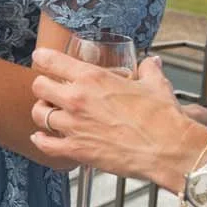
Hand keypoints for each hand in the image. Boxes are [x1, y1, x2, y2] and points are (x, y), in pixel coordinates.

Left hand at [29, 52, 206, 191]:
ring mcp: (74, 125)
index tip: (41, 57)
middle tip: (50, 90)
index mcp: (93, 78)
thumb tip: (152, 62)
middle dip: (42, 87)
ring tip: (49, 114)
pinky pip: (45, 145)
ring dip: (42, 113)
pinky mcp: (76, 150)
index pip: (53, 61)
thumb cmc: (162, 117)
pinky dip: (40, 141)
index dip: (44, 58)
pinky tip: (41, 138)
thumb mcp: (155, 85)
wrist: (168, 148)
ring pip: (39, 114)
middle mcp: (77, 99)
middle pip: (39, 87)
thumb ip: (149, 70)